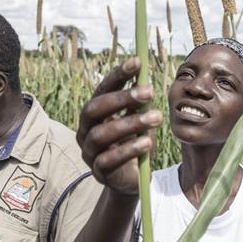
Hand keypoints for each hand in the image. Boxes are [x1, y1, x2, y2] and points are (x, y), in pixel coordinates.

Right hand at [77, 58, 162, 194]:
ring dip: (130, 123)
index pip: (102, 90)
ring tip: (157, 117)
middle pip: (94, 109)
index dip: (117, 75)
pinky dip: (129, 150)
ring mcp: (89, 152)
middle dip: (121, 98)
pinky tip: (148, 143)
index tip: (138, 62)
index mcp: (94, 114)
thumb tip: (146, 76)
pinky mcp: (98, 172)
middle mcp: (85, 130)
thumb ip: (139, 103)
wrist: (133, 179)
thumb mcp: (139, 120)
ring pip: (101, 134)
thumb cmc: (135, 143)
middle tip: (149, 91)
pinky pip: (108, 160)